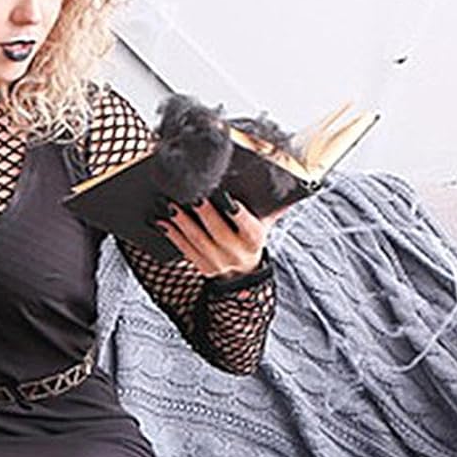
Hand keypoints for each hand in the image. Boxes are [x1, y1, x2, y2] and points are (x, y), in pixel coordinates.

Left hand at [154, 194, 290, 278]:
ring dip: (183, 223)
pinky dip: (172, 235)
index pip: (247, 224)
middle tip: (191, 194)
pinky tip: (161, 221)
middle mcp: (237, 253)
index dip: (236, 212)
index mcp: (255, 239)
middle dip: (204, 213)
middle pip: (219, 232)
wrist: (244, 274)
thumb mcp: (266, 223)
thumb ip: (274, 205)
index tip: (226, 197)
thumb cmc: (252, 239)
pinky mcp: (202, 266)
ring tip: (170, 204)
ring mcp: (218, 262)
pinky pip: (184, 250)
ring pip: (198, 241)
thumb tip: (296, 183)